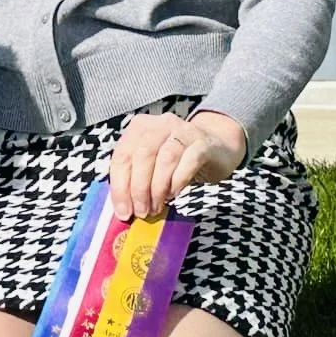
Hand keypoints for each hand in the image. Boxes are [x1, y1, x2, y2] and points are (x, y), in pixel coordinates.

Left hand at [106, 110, 246, 219]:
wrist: (216, 148)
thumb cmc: (178, 159)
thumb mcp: (152, 164)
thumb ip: (135, 178)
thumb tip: (122, 207)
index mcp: (140, 127)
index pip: (122, 155)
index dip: (120, 186)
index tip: (122, 211)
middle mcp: (161, 124)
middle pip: (143, 155)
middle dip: (139, 188)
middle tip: (141, 211)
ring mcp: (184, 131)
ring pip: (165, 159)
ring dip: (158, 188)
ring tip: (156, 207)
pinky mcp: (203, 144)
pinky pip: (188, 162)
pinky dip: (178, 182)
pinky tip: (173, 194)